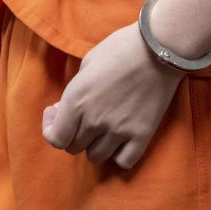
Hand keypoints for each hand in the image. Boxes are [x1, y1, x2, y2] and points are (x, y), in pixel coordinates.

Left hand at [42, 22, 183, 169]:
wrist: (159, 48)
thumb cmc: (120, 48)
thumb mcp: (87, 63)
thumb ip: (73, 92)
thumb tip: (64, 111)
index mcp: (77, 99)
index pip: (56, 138)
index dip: (51, 130)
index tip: (57, 115)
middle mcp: (94, 120)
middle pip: (74, 147)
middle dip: (72, 134)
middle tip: (80, 118)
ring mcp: (119, 131)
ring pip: (96, 156)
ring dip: (94, 144)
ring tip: (101, 128)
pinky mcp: (141, 136)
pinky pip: (123, 161)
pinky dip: (119, 154)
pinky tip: (120, 139)